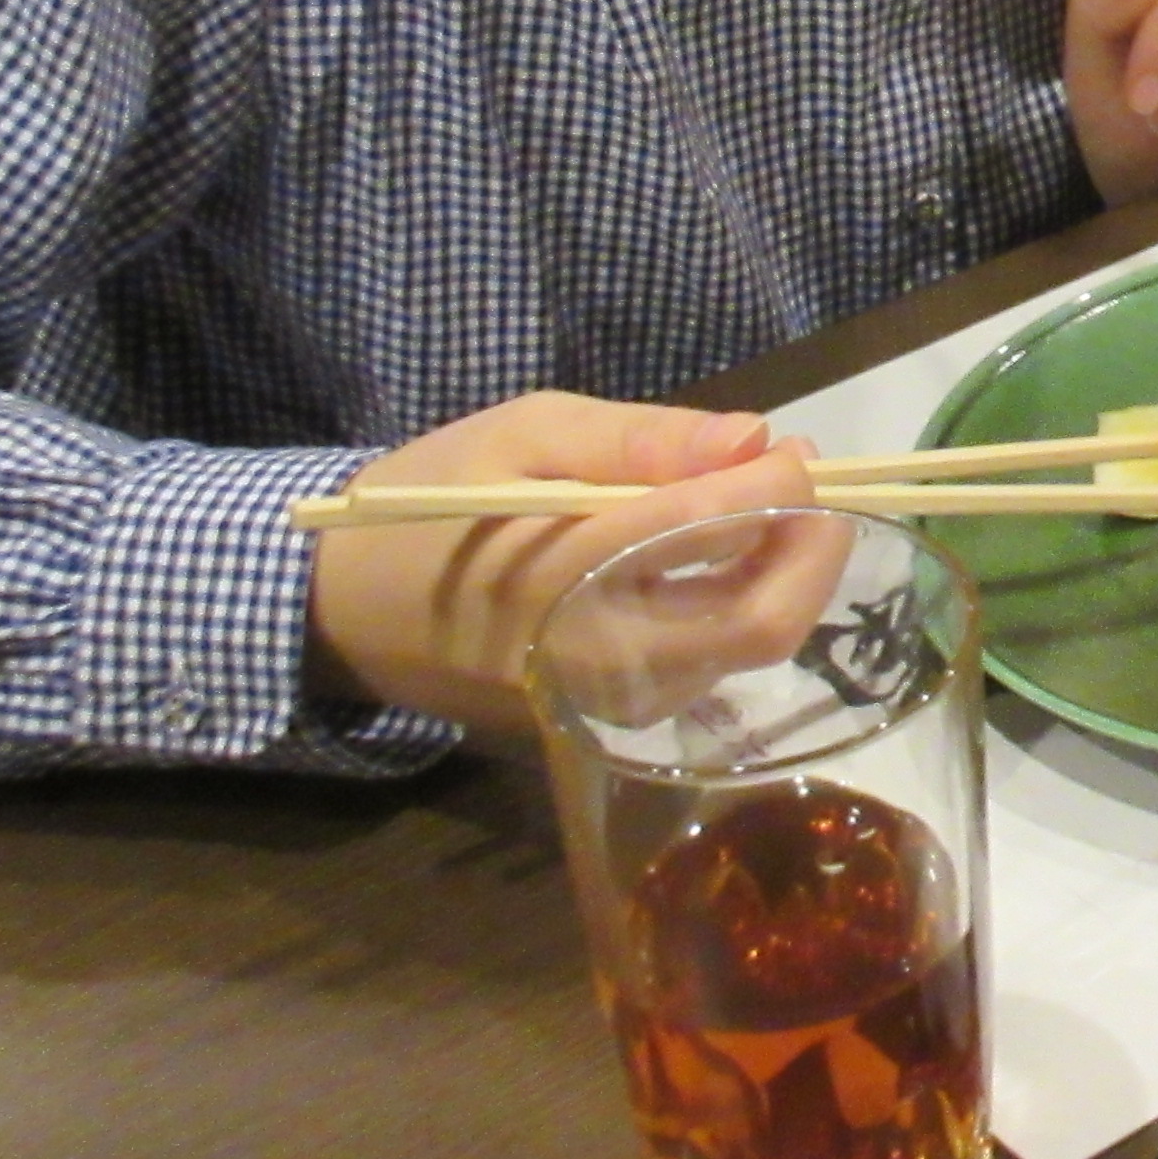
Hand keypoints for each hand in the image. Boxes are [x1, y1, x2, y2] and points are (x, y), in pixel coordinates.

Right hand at [305, 392, 813, 739]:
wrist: (344, 608)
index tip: (796, 444)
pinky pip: (709, 667)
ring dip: (784, 576)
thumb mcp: (524, 436)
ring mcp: (612, 704)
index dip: (781, 484)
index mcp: (567, 576)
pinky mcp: (612, 721)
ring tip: (768, 505)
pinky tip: (726, 555)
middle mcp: (603, 659)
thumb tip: (750, 438)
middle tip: (809, 476)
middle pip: (762, 622)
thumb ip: (640, 440)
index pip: (718, 532)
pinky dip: (741, 606)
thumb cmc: (433, 505)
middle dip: (813, 544)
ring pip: (745, 650)